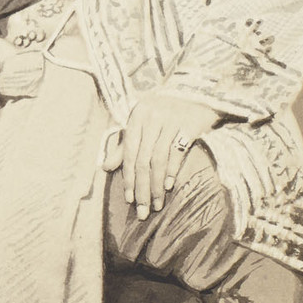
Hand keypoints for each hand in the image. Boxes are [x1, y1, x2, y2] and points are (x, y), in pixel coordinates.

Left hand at [108, 93, 220, 219]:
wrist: (196, 91)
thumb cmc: (164, 111)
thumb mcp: (142, 123)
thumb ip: (125, 145)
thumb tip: (105, 167)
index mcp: (137, 116)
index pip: (129, 152)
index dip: (128, 177)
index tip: (129, 199)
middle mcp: (152, 117)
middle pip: (143, 159)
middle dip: (142, 188)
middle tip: (142, 211)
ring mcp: (171, 120)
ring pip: (159, 159)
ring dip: (156, 185)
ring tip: (156, 204)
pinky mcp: (189, 124)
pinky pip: (177, 152)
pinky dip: (172, 171)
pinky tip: (168, 186)